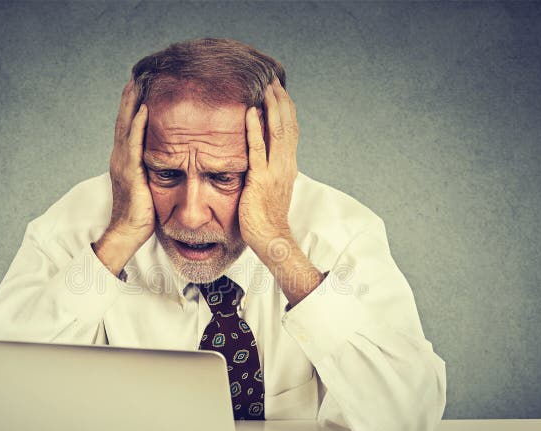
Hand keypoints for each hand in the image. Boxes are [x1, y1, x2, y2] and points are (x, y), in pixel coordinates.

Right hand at [94, 80, 153, 275]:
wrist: (127, 233)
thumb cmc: (141, 216)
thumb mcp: (149, 188)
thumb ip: (155, 173)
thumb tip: (169, 165)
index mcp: (125, 161)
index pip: (128, 129)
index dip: (132, 108)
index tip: (138, 89)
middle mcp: (121, 158)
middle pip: (124, 121)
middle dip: (129, 99)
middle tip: (135, 77)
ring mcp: (123, 164)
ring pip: (126, 127)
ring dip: (131, 104)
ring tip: (136, 84)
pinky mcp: (129, 172)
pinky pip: (134, 144)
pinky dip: (138, 125)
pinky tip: (144, 110)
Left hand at [240, 78, 322, 306]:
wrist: (271, 239)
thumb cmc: (266, 216)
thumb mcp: (271, 187)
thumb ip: (268, 168)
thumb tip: (262, 155)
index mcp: (288, 165)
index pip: (290, 130)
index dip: (286, 108)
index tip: (279, 90)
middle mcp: (286, 165)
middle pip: (287, 125)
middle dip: (280, 101)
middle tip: (272, 80)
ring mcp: (275, 172)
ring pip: (277, 132)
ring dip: (271, 108)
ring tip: (265, 88)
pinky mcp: (260, 180)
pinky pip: (257, 150)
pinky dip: (254, 130)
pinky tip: (249, 113)